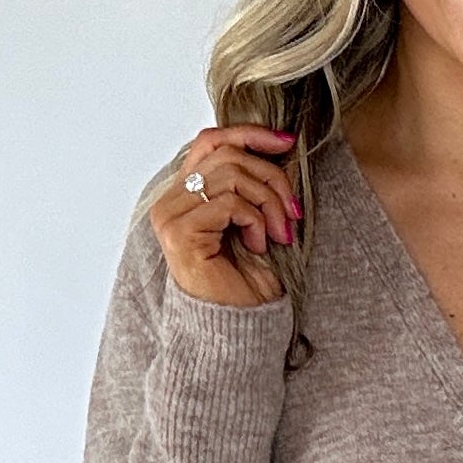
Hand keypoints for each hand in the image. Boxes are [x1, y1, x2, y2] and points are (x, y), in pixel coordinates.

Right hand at [149, 125, 300, 304]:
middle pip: (228, 154)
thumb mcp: (256, 220)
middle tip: (293, 212)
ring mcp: (170, 217)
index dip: (249, 134)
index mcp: (184, 195)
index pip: (211, 140)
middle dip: (272, 178)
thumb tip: (280, 145)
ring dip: (269, 202)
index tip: (286, 143)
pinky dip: (255, 221)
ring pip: (232, 175)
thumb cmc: (247, 282)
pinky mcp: (180, 234)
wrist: (239, 328)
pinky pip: (229, 203)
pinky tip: (259, 246)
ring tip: (280, 234)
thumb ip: (254, 184)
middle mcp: (169, 202)